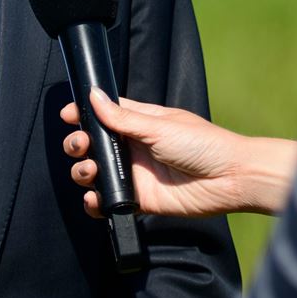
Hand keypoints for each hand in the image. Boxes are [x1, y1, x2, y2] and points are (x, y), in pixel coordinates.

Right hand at [59, 90, 296, 217]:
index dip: (84, 114)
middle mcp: (134, 147)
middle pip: (94, 145)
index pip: (105, 115)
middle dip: (78, 145)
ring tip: (89, 171)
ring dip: (83, 172)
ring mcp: (135, 174)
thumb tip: (93, 96)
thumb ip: (123, 118)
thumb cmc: (203, 144)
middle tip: (80, 146)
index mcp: (141, 123)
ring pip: (96, 173)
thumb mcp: (160, 126)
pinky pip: (109, 202)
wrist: (229, 179)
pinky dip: (96, 201)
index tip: (68, 115)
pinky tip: (95, 198)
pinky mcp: (139, 200)